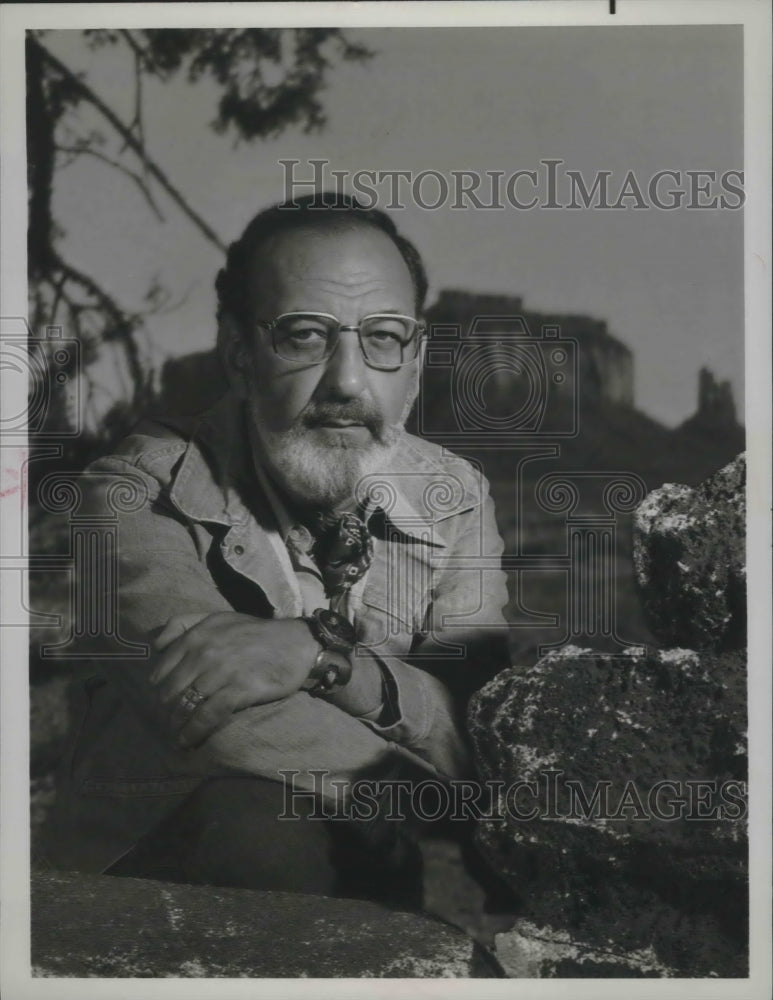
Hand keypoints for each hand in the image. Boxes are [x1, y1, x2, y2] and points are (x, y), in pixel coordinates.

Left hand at [149, 611, 318, 747]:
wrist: (296, 643)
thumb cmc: (255, 633)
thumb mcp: (217, 618)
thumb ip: (183, 624)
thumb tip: (155, 645)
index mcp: (197, 635)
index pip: (162, 670)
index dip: (159, 690)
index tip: (164, 702)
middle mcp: (205, 652)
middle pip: (170, 691)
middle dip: (166, 710)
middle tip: (170, 722)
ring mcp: (222, 671)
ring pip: (186, 704)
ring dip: (177, 724)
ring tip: (176, 735)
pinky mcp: (240, 689)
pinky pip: (208, 715)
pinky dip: (194, 730)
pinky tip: (188, 740)